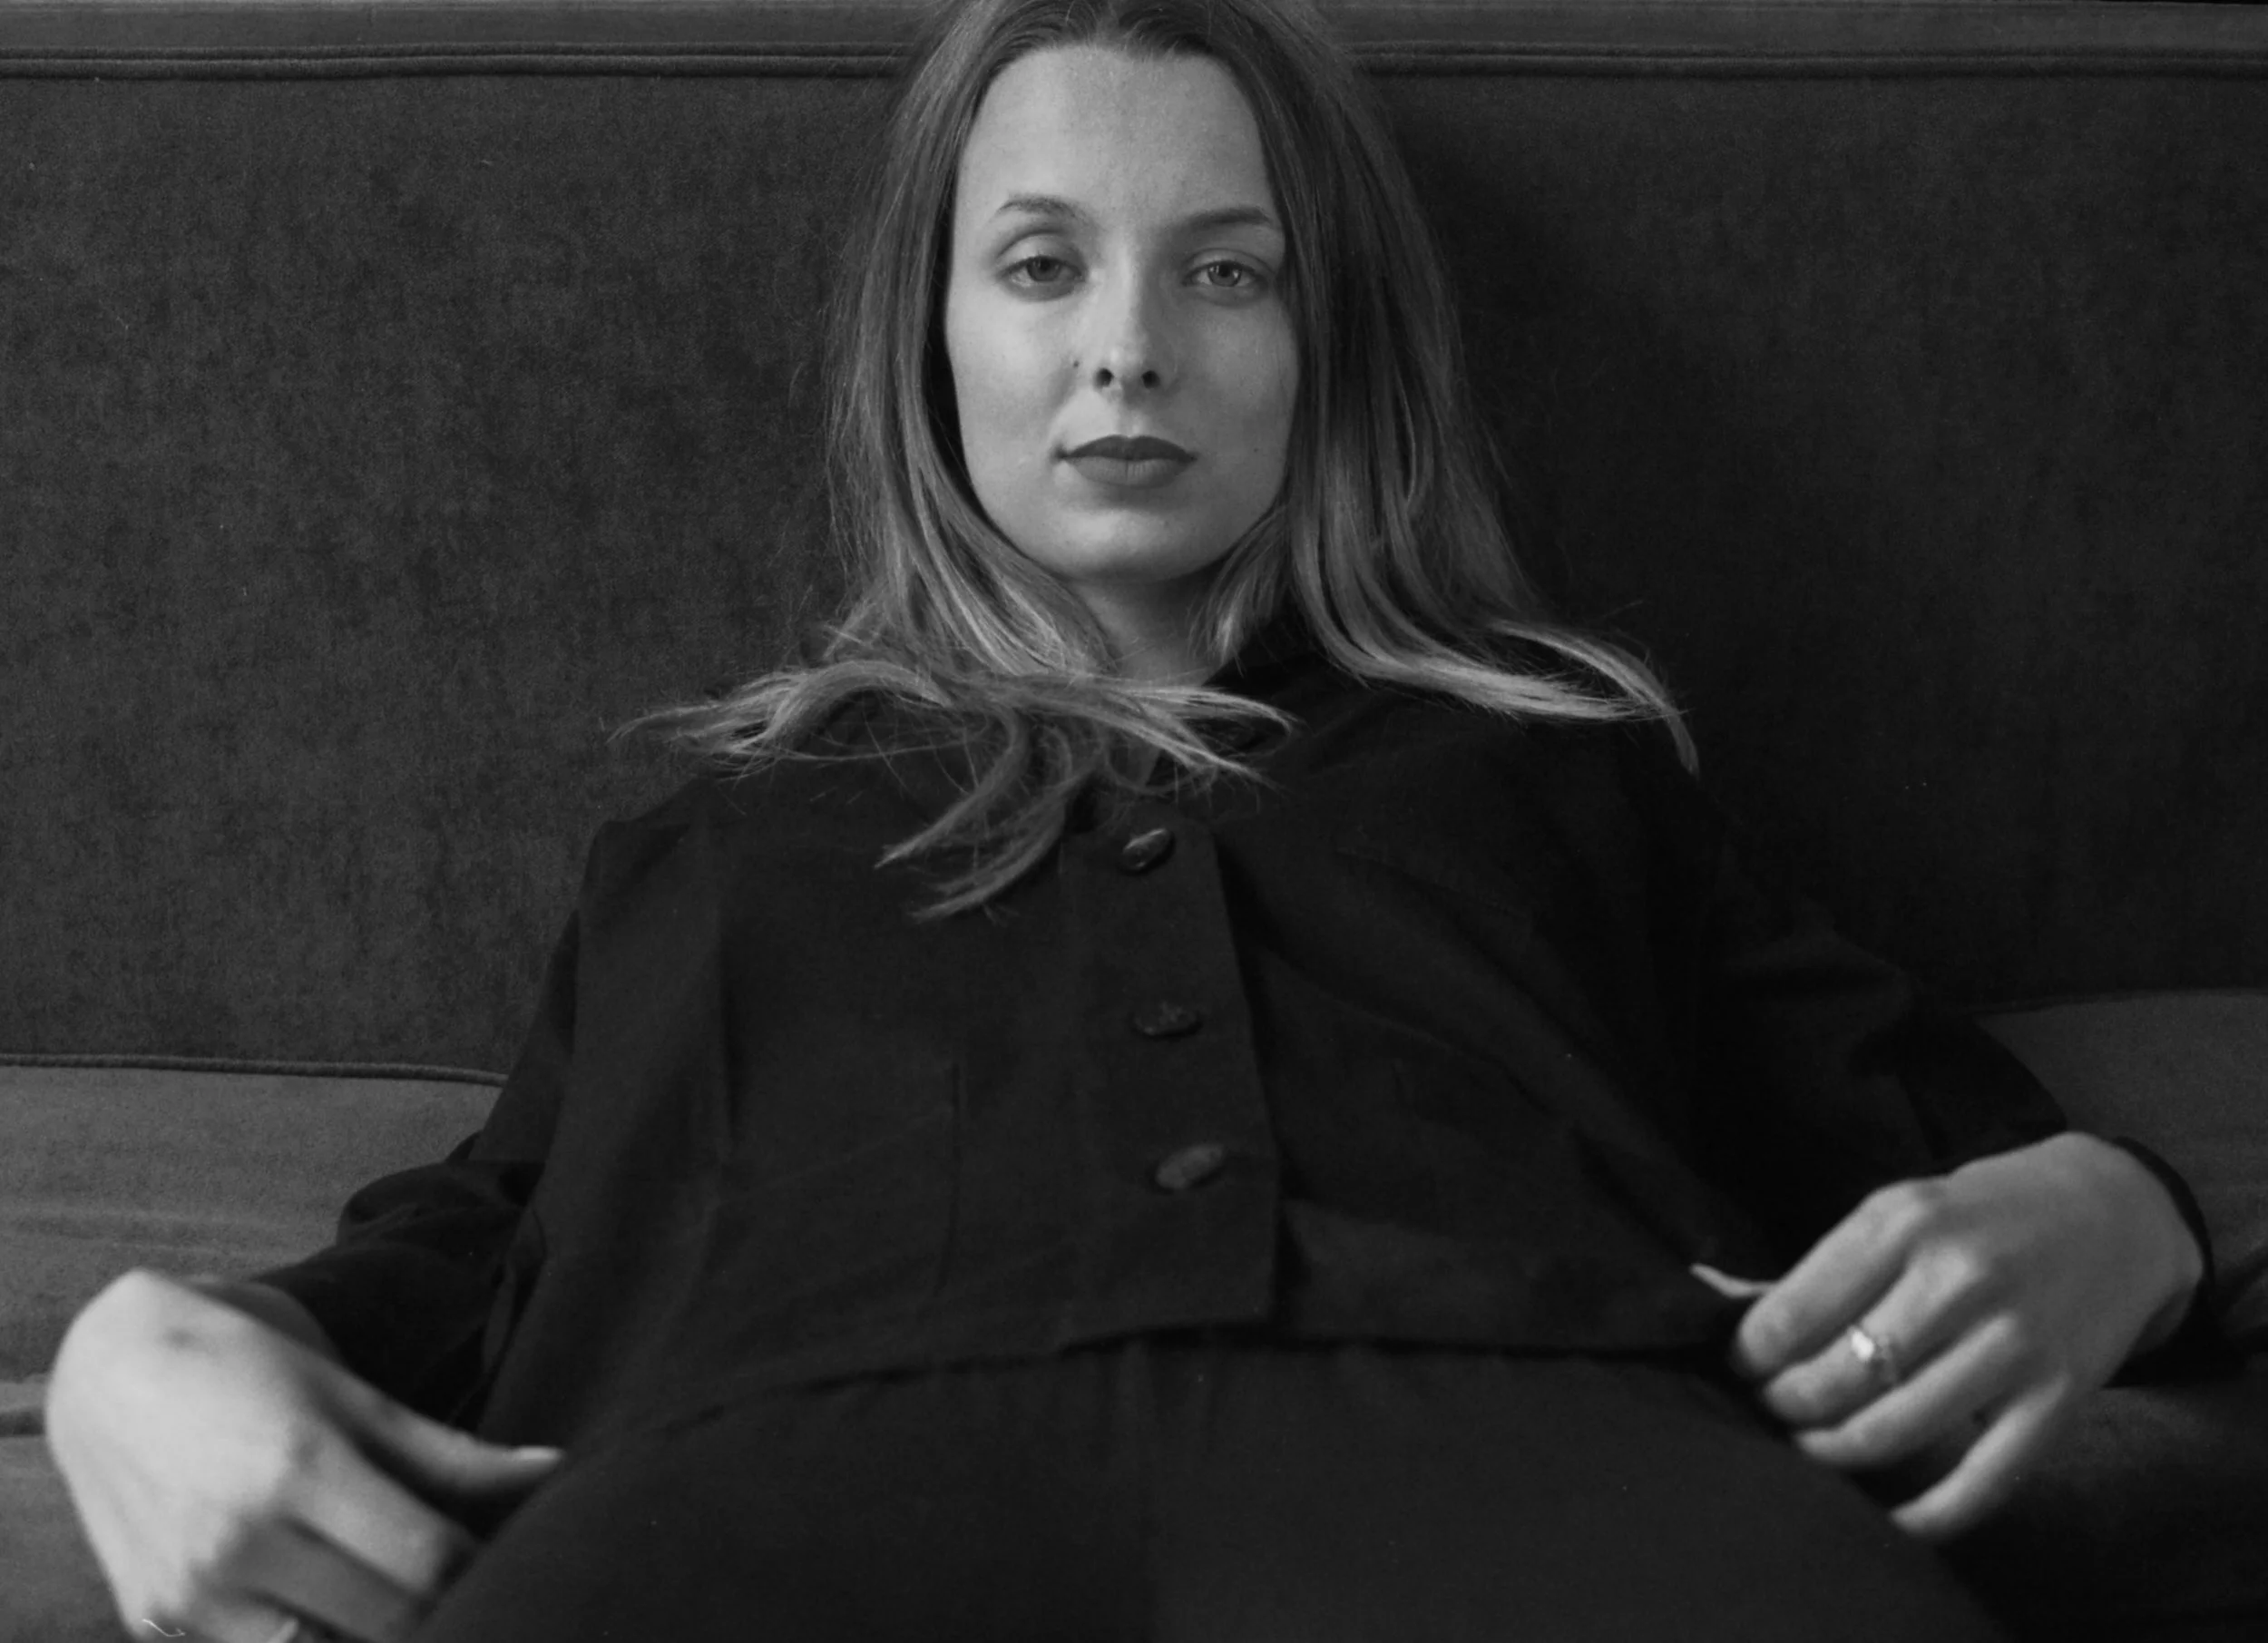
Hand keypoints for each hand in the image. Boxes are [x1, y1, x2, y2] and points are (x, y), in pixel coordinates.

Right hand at [44, 1268, 560, 1642]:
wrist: (110, 1366)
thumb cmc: (252, 1367)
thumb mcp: (355, 1400)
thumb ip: (454, 1454)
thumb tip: (555, 1472)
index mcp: (300, 1470)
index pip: (429, 1560)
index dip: (486, 1567)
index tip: (515, 1556)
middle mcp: (236, 1542)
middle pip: (387, 1621)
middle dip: (445, 1608)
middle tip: (475, 1581)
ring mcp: (188, 1594)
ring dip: (374, 1632)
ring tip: (406, 1596)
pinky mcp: (152, 1623)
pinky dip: (309, 1639)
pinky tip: (333, 1604)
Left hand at [1716, 1133, 2201, 1540]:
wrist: (2115, 1213)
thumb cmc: (1979, 1216)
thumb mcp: (1899, 1214)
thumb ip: (1820, 1269)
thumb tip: (1717, 1301)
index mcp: (1904, 1223)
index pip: (1793, 1313)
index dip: (1749, 1356)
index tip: (1736, 1368)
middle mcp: (1958, 1280)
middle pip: (1834, 1378)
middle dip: (1783, 1406)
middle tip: (1770, 1409)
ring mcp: (2013, 1343)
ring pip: (1890, 1431)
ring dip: (1830, 1453)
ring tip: (1809, 1445)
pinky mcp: (2058, 1400)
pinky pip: (1980, 1481)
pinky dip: (1924, 1514)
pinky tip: (1886, 1517)